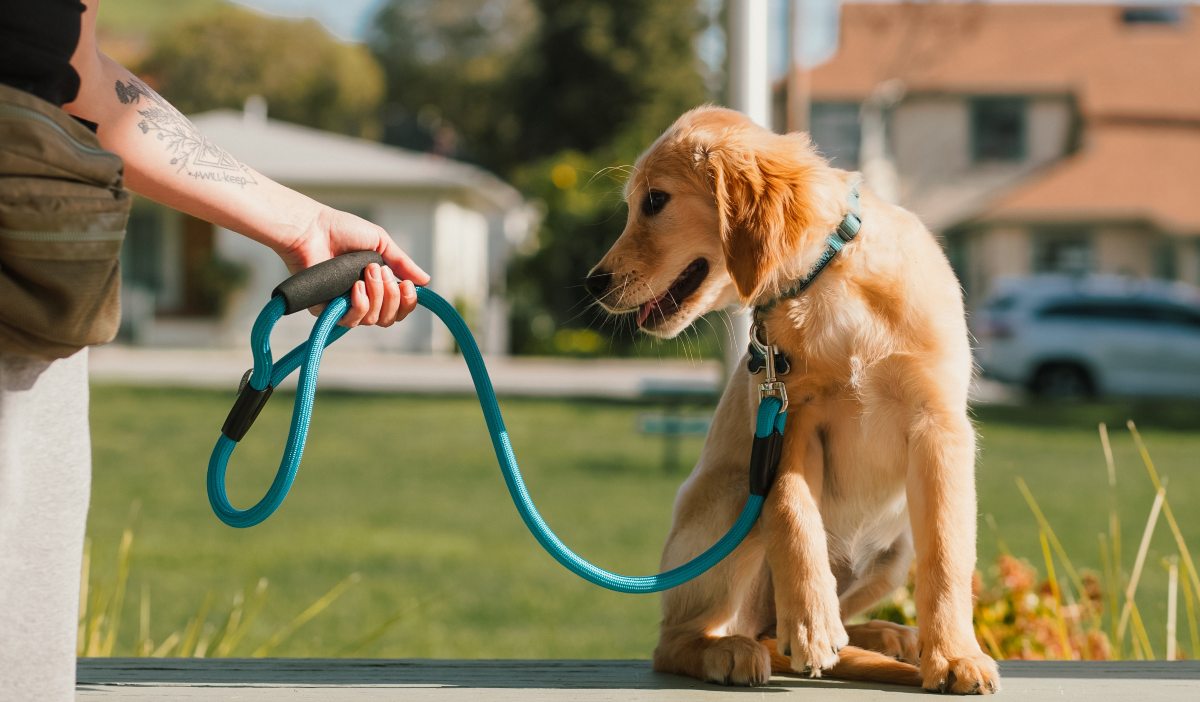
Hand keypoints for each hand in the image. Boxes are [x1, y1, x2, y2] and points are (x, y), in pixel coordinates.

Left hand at [278, 205, 429, 327]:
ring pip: (373, 320)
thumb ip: (402, 263)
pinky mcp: (327, 311)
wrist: (313, 228)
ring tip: (367, 272)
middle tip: (379, 271)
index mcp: (376, 286)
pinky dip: (360, 304)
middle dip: (391, 296)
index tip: (406, 284)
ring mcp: (345, 307)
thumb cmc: (342, 230)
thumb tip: (425, 281)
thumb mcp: (381, 243)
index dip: (407, 301)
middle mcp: (362, 300)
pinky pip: (352, 321)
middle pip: (389, 318)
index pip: (399, 308)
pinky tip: (356, 287)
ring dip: (376, 295)